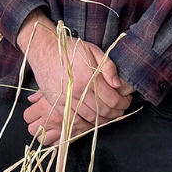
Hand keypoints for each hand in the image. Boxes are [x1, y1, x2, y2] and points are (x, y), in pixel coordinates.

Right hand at [19, 15, 132, 130]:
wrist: (44, 50)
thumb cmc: (69, 49)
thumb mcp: (93, 51)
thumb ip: (108, 67)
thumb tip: (118, 85)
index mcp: (89, 77)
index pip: (112, 100)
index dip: (123, 103)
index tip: (126, 100)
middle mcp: (78, 91)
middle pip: (103, 111)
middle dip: (116, 112)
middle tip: (121, 108)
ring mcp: (67, 99)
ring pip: (91, 118)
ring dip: (103, 119)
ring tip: (109, 113)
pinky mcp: (58, 104)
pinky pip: (76, 120)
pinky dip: (87, 122)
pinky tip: (93, 117)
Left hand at [23, 92, 95, 144]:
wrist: (94, 99)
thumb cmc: (73, 90)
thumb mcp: (55, 87)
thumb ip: (41, 94)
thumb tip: (31, 99)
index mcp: (44, 107)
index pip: (27, 116)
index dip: (31, 115)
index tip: (36, 112)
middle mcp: (50, 120)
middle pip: (32, 130)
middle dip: (36, 126)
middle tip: (42, 121)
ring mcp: (59, 129)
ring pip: (42, 140)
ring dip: (44, 135)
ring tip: (49, 129)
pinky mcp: (69, 136)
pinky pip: (56, 145)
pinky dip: (55, 141)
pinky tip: (58, 133)